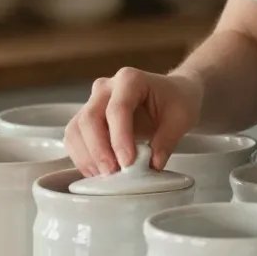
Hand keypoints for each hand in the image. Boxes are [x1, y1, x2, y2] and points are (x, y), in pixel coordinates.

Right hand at [64, 68, 203, 176]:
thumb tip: (152, 164)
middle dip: (98, 150)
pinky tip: (97, 171)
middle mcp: (106, 88)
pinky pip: (74, 138)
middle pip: (90, 118)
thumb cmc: (176, 100)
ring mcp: (93, 102)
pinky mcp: (87, 118)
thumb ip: (167, 140)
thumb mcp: (181, 118)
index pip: (117, 109)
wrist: (171, 94)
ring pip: (76, 129)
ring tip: (106, 176)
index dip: (120, 138)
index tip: (128, 162)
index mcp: (130, 80)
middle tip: (113, 173)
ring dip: (87, 156)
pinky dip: (82, 157)